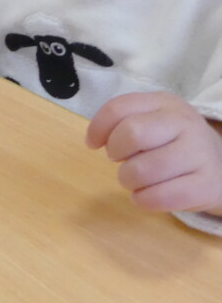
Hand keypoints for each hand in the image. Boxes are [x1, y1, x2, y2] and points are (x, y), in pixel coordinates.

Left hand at [87, 92, 221, 214]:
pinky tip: (146, 195)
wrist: (220, 167)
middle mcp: (185, 123)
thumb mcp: (151, 121)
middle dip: (115, 152)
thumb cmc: (172, 143)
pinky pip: (160, 197)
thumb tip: (94, 140)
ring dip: (128, 180)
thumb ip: (121, 122)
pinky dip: (143, 200)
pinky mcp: (205, 185)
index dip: (97, 128)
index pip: (119, 108)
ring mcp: (199, 154)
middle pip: (132, 134)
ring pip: (143, 170)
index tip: (94, 144)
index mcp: (165, 102)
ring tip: (135, 180)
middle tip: (121, 160)